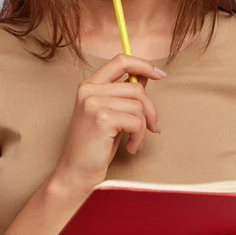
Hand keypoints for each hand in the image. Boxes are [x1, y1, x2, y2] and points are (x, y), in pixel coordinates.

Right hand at [50, 53, 166, 195]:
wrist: (75, 173)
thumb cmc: (94, 145)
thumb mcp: (110, 113)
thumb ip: (123, 93)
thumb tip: (145, 76)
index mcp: (89, 84)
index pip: (121, 60)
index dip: (143, 64)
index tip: (160, 74)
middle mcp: (89, 89)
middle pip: (136, 87)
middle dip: (150, 109)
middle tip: (154, 127)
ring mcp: (94, 103)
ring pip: (139, 105)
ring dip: (143, 127)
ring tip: (135, 141)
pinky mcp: (102, 119)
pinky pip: (136, 121)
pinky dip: (139, 137)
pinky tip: (131, 147)